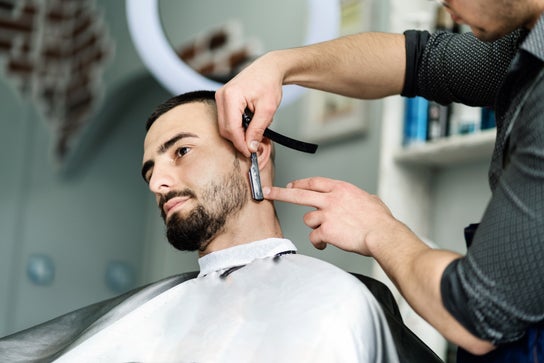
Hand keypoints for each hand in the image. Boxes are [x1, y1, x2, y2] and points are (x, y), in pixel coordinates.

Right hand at [216, 53, 284, 156]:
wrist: (268, 69)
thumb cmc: (269, 83)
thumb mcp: (268, 109)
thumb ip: (258, 129)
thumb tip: (250, 147)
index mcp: (231, 96)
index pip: (231, 128)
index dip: (240, 144)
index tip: (250, 153)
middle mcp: (221, 95)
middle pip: (225, 129)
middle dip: (239, 140)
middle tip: (254, 145)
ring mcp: (220, 97)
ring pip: (224, 126)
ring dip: (238, 133)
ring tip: (254, 129)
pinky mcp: (222, 99)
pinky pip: (226, 119)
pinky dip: (236, 126)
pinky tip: (249, 123)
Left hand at [264, 177, 398, 254]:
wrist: (382, 234)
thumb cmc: (379, 220)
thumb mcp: (369, 200)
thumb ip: (358, 198)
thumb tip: (361, 200)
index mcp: (341, 189)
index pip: (314, 182)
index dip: (300, 184)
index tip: (290, 185)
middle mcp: (331, 199)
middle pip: (299, 194)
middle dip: (280, 192)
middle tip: (267, 191)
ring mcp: (327, 214)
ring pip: (308, 220)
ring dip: (315, 227)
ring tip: (329, 233)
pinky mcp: (326, 230)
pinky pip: (315, 237)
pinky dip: (319, 242)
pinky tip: (326, 244)